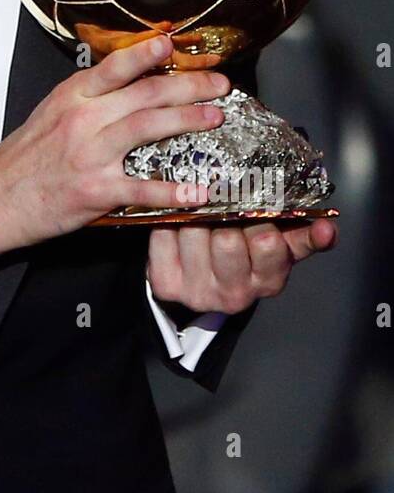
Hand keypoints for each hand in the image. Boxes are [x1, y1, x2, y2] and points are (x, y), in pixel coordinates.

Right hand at [0, 33, 225, 261]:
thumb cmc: (26, 157)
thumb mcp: (52, 112)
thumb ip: (89, 97)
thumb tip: (132, 83)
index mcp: (72, 95)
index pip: (116, 66)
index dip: (147, 53)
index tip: (174, 43)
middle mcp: (83, 118)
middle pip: (145, 93)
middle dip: (189, 86)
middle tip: (220, 85)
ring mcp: (90, 153)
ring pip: (147, 127)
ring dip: (187, 120)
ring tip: (216, 118)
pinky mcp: (95, 190)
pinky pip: (142, 187)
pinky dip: (173, 190)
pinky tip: (198, 190)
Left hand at [147, 217, 338, 314]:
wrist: (202, 282)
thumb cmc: (246, 253)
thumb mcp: (280, 245)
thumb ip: (304, 235)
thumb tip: (329, 227)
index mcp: (267, 281)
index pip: (270, 247)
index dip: (264, 223)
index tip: (263, 209)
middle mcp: (233, 294)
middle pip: (227, 238)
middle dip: (225, 213)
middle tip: (222, 198)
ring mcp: (197, 291)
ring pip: (192, 230)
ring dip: (194, 212)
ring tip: (199, 207)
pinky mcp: (165, 284)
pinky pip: (162, 233)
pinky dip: (168, 219)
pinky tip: (177, 219)